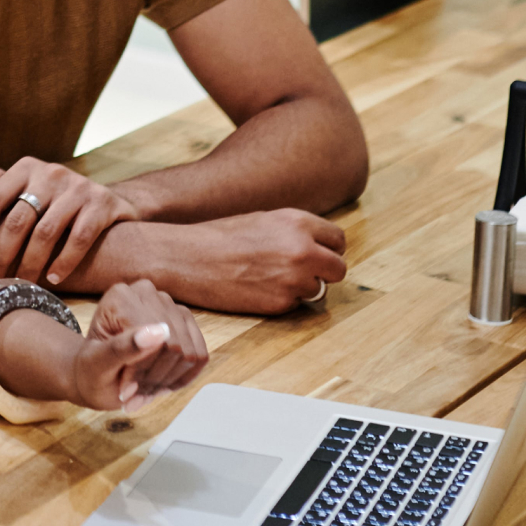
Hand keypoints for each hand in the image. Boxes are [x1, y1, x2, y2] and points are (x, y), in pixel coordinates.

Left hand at [0, 158, 140, 285]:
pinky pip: (79, 238)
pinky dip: (64, 261)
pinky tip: (54, 278)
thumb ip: (7, 184)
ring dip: (31, 263)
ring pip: (47, 232)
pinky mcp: (102, 203)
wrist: (108, 199)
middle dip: (2, 253)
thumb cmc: (58, 199)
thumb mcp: (32, 185)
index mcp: (28, 168)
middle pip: (18, 219)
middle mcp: (52, 173)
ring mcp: (78, 188)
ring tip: (22, 284)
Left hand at [67, 280, 206, 412]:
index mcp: (120, 296)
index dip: (143, 371)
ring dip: (168, 381)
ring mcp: (169, 305)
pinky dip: (183, 378)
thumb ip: (124, 347)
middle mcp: (147, 292)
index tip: (125, 390)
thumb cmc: (91, 368)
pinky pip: (200, 356)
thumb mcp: (97, 363)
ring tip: (144, 390)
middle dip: (155, 379)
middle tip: (133, 394)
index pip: (152, 338)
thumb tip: (160, 332)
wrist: (94, 373)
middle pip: (174, 346)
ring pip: (189, 354)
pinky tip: (161, 383)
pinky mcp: (184, 322)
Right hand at [147, 210, 346, 313]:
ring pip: (318, 289)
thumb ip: (294, 232)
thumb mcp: (262, 220)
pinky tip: (257, 288)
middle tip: (302, 272)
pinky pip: (295, 304)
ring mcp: (293, 278)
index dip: (327, 249)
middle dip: (323, 272)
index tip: (317, 255)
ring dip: (300, 287)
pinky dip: (282, 300)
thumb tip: (318, 247)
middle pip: (338, 268)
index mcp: (296, 222)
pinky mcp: (281, 303)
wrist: (187, 257)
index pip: (338, 240)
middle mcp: (302, 248)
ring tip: (269, 278)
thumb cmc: (219, 237)